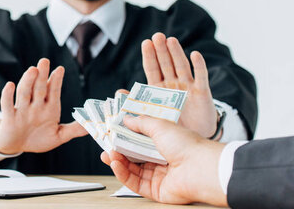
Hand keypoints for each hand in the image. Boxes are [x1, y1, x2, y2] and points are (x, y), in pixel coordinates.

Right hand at [0, 58, 86, 154]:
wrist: (16, 145)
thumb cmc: (38, 139)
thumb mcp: (59, 136)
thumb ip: (74, 129)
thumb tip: (93, 123)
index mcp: (48, 108)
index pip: (53, 91)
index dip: (56, 81)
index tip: (60, 69)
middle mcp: (35, 106)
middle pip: (39, 88)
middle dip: (42, 75)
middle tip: (45, 61)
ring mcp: (21, 110)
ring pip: (24, 93)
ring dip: (28, 81)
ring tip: (32, 70)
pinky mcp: (9, 117)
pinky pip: (7, 105)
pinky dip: (7, 95)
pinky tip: (10, 85)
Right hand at [101, 116, 226, 205]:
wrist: (202, 168)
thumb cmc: (186, 144)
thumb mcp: (160, 125)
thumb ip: (141, 122)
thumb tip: (126, 118)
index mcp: (165, 143)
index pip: (141, 140)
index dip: (126, 136)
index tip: (113, 132)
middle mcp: (162, 160)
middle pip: (134, 156)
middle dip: (119, 151)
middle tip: (106, 145)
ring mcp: (159, 176)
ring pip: (133, 170)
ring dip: (118, 162)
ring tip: (108, 154)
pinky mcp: (156, 191)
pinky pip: (135, 184)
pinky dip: (123, 174)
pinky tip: (115, 164)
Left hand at [142, 33, 217, 138]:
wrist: (193, 138)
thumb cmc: (172, 125)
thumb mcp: (151, 114)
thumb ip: (136, 102)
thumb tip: (118, 92)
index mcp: (158, 89)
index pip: (152, 69)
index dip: (149, 56)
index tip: (146, 42)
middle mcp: (173, 84)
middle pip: (166, 64)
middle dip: (162, 50)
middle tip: (157, 35)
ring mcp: (188, 87)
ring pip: (181, 66)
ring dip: (177, 53)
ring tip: (171, 40)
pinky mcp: (202, 93)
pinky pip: (201, 77)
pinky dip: (199, 66)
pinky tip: (195, 54)